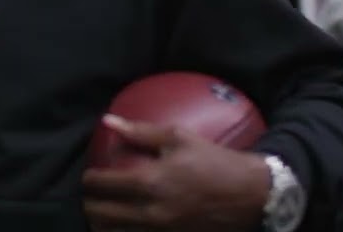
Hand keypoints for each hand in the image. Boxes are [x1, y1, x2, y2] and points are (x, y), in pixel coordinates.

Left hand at [83, 115, 269, 230]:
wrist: (252, 195)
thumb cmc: (215, 162)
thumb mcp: (179, 138)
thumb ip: (140, 132)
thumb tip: (109, 121)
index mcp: (150, 182)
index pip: (102, 185)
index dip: (90, 180)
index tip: (90, 177)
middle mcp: (151, 212)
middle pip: (100, 215)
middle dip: (90, 205)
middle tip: (92, 198)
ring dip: (103, 225)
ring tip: (103, 215)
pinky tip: (125, 227)